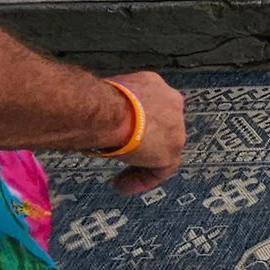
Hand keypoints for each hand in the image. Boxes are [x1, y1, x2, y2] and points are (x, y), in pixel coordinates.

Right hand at [106, 71, 187, 194]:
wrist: (105, 111)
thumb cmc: (95, 101)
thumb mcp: (102, 98)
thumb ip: (109, 108)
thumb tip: (93, 117)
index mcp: (152, 84)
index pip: (150, 106)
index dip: (137, 122)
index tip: (122, 132)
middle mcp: (170, 102)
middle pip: (161, 127)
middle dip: (144, 143)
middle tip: (125, 154)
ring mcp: (175, 127)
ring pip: (163, 149)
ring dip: (141, 164)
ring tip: (119, 178)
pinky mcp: (171, 150)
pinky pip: (160, 170)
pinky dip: (142, 180)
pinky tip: (122, 186)